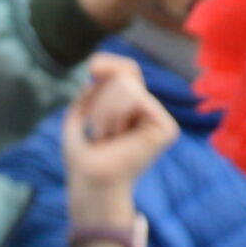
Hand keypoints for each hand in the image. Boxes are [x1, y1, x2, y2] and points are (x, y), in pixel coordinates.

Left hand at [64, 55, 179, 246]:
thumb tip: (97, 66)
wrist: (90, 181)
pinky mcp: (166, 127)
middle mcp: (149, 111)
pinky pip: (134, 97)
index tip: (92, 68)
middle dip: (101, 101)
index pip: (127, 71)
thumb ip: (90, 89)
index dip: (111, 64)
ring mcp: (161, 118)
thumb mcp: (79, 115)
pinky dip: (115, 116)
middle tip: (100, 132)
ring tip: (108, 137)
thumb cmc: (83, 156)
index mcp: (133, 108)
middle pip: (123, 77)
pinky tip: (118, 138)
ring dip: (104, 112)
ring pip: (126, 85)